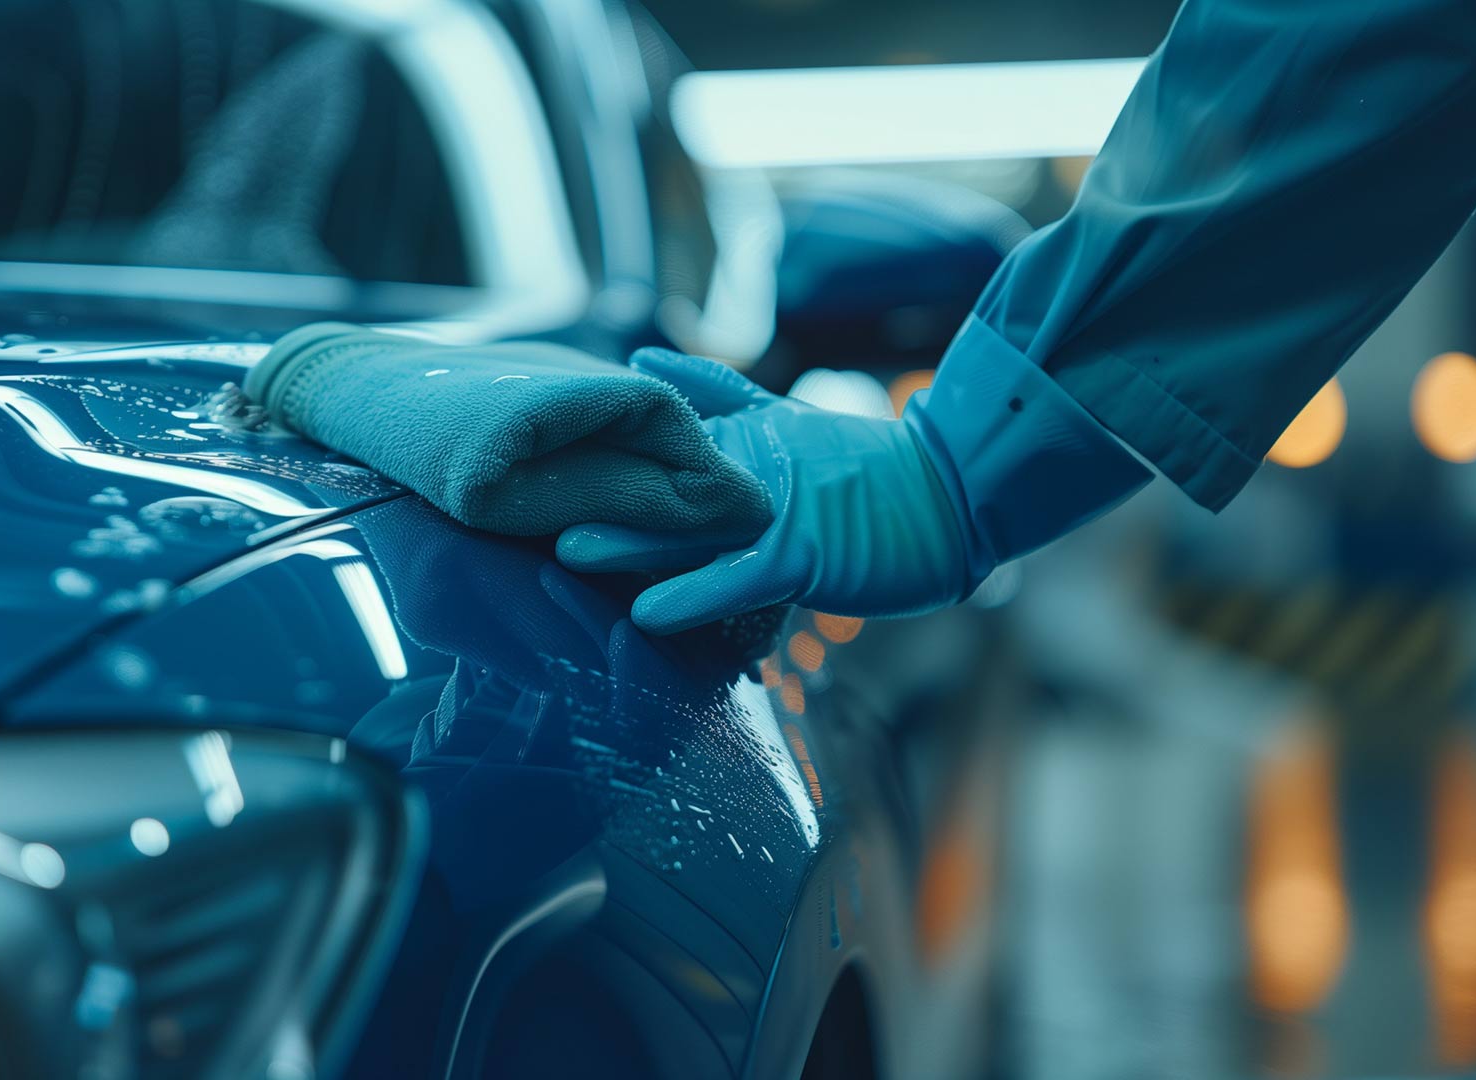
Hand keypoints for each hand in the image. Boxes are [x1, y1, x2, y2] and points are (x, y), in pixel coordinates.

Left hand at [556, 349, 975, 634]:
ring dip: (628, 542)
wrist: (948, 498)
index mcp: (734, 441)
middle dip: (596, 495)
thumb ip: (715, 391)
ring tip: (566, 550)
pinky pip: (739, 580)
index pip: (653, 444)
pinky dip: (695, 595)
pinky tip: (648, 614)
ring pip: (689, 530)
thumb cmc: (865, 469)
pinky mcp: (805, 555)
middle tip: (527, 502)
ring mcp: (775, 514)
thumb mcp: (782, 419)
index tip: (533, 461)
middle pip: (659, 484)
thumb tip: (640, 352)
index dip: (597, 454)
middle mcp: (747, 474)